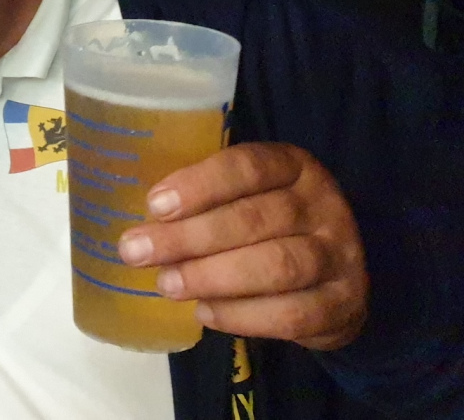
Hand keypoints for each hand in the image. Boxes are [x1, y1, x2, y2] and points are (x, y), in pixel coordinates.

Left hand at [117, 142, 367, 350]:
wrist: (335, 279)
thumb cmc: (268, 228)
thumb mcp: (244, 197)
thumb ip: (204, 201)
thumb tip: (144, 225)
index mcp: (294, 167)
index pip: (249, 166)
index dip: (200, 185)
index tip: (155, 206)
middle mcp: (323, 206)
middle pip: (256, 219)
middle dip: (189, 237)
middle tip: (138, 252)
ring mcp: (340, 256)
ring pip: (276, 266)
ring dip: (212, 277)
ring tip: (167, 285)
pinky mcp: (343, 304)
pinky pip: (290, 314)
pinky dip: (241, 316)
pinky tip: (205, 313)